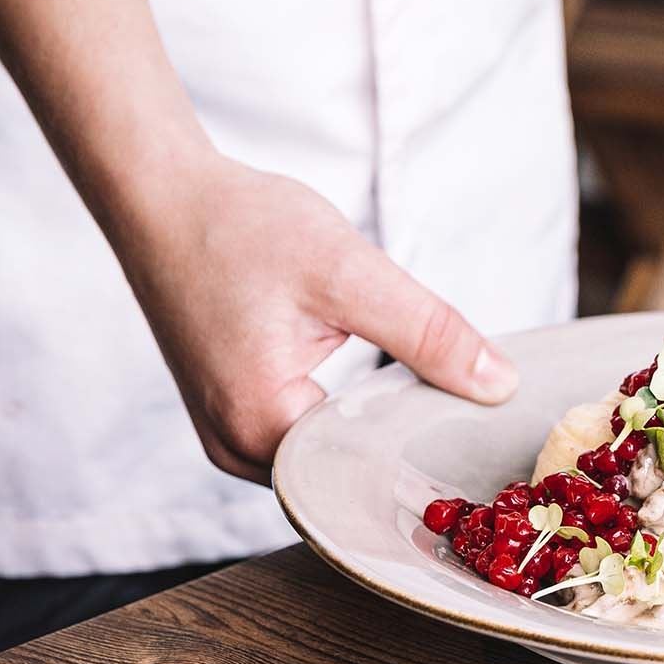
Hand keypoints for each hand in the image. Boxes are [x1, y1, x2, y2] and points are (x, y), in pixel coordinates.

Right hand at [114, 155, 517, 481]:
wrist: (165, 197)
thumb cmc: (242, 227)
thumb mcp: (352, 273)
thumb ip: (429, 334)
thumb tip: (498, 386)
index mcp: (258, 427)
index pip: (369, 467)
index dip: (430, 447)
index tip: (485, 431)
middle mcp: (235, 449)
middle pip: (348, 467)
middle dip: (405, 437)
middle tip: (472, 413)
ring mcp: (228, 435)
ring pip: (330, 450)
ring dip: (376, 422)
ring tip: (432, 394)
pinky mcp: (232, 412)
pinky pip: (307, 432)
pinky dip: (347, 411)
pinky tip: (385, 386)